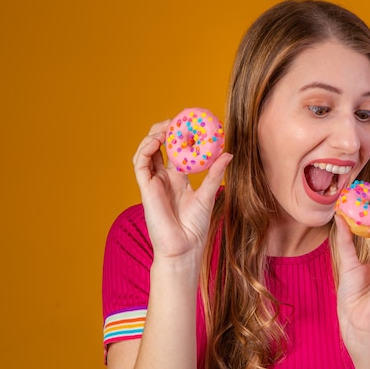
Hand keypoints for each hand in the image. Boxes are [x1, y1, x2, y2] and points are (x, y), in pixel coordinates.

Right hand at [132, 119, 231, 262]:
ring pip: (146, 151)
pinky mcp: (145, 188)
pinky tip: (158, 140)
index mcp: (177, 178)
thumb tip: (228, 153)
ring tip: (168, 126)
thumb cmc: (195, 227)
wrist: (184, 248)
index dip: (180, 134)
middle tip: (178, 119)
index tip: (191, 121)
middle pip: (159, 146)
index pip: (175, 149)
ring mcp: (153, 182)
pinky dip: (146, 149)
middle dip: (165, 130)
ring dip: (154, 135)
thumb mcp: (208, 194)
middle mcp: (163, 177)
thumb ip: (215, 173)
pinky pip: (140, 164)